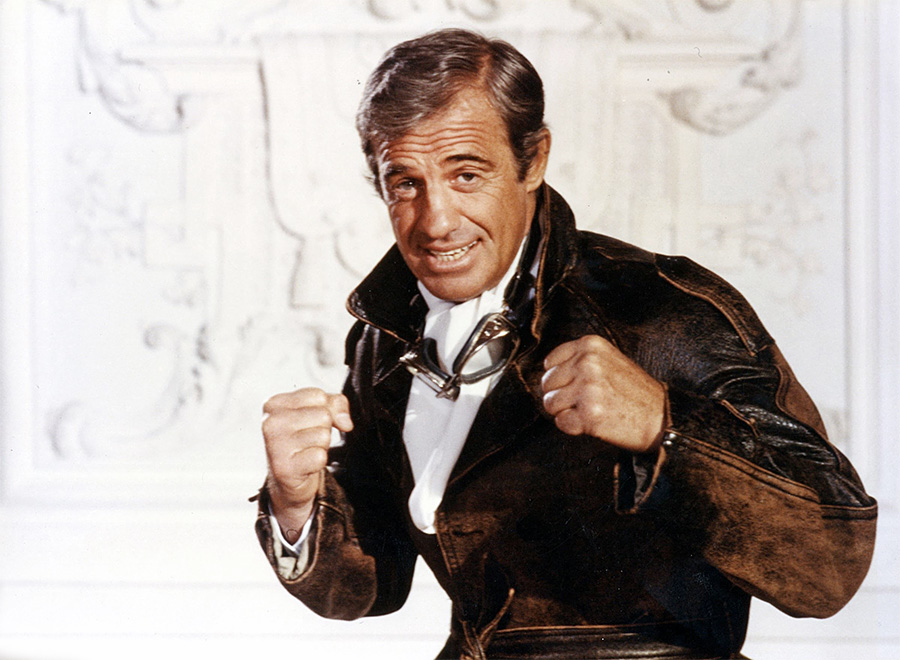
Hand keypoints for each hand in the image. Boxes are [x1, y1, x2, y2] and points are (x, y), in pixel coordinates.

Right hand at [262, 387, 353, 541]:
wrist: (288, 479)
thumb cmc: (303, 439)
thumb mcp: (316, 412)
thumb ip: (336, 404)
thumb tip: (345, 423)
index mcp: (274, 404)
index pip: (318, 396)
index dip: (325, 409)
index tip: (311, 422)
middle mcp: (270, 422)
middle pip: (323, 415)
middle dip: (323, 428)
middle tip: (307, 440)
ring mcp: (275, 445)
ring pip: (323, 435)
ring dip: (321, 446)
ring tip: (305, 451)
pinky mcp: (284, 468)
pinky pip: (320, 456)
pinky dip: (318, 461)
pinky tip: (304, 464)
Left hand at [541, 336, 664, 452]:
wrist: (662, 417)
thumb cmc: (635, 391)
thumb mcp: (609, 359)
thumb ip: (580, 359)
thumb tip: (546, 373)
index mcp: (591, 345)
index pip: (550, 362)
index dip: (559, 379)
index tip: (575, 386)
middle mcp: (587, 363)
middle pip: (547, 383)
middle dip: (560, 396)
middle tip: (583, 402)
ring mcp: (588, 389)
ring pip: (550, 403)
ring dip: (565, 412)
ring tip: (589, 411)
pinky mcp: (589, 415)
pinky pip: (561, 423)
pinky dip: (572, 427)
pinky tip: (591, 422)